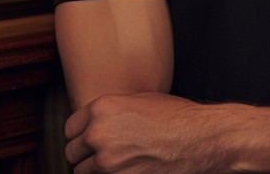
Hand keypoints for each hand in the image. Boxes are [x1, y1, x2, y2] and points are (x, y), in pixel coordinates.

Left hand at [63, 91, 229, 173]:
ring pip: (82, 173)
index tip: (86, 140)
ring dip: (94, 170)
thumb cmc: (175, 116)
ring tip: (114, 165)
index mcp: (101, 109)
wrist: (199, 138)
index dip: (79, 135)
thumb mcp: (138, 101)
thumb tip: (94, 124)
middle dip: (84, 155)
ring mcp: (108, 162)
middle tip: (99, 155)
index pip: (70, 128)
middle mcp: (99, 134)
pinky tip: (125, 170)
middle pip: (72, 153)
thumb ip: (110, 112)